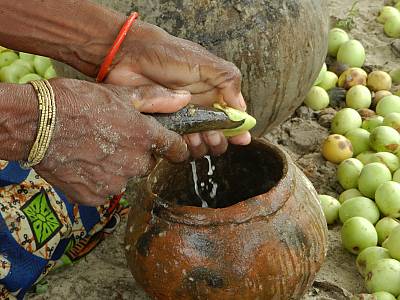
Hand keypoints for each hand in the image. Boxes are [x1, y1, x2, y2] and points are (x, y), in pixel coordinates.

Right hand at [34, 79, 189, 205]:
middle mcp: (135, 164)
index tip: (170, 147)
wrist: (36, 124)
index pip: (176, 149)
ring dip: (116, 168)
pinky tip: (84, 163)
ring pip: (125, 177)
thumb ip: (156, 99)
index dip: (174, 147)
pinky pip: (105, 190)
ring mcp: (114, 183)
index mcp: (145, 137)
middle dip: (137, 154)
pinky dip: (98, 180)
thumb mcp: (119, 93)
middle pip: (147, 164)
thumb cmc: (77, 103)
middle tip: (114, 139)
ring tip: (94, 149)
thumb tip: (185, 99)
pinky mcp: (94, 196)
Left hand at [105, 21, 250, 157]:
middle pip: (216, 137)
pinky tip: (184, 136)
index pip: (230, 119)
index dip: (237, 130)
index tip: (241, 138)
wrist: (131, 56)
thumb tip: (242, 108)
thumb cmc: (169, 55)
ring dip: (202, 144)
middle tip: (213, 136)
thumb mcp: (205, 63)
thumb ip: (228, 81)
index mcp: (212, 94)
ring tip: (198, 135)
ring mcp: (181, 119)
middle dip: (219, 140)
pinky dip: (183, 145)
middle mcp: (199, 109)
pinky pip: (177, 144)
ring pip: (198, 144)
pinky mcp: (164, 126)